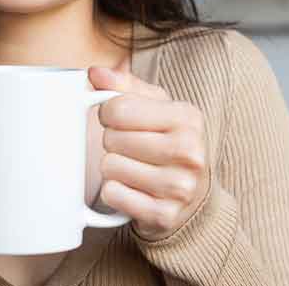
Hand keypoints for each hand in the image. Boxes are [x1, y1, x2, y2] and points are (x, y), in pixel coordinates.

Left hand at [89, 66, 209, 240]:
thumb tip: (94, 73)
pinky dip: (115, 192)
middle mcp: (189, 151)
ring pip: (110, 167)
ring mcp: (180, 186)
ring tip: (133, 168)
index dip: (108, 113)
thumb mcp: (156, 107)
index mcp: (187, 117)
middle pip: (112, 138)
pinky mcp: (164, 215)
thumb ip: (123, 86)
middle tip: (130, 148)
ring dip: (113, 168)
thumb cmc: (169, 143)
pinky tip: (133, 189)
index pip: (118, 108)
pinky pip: (113, 194)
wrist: (193, 197)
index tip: (119, 120)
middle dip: (113, 142)